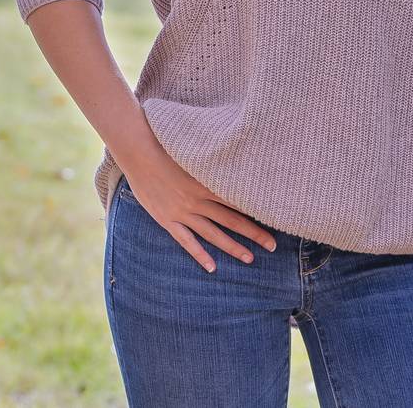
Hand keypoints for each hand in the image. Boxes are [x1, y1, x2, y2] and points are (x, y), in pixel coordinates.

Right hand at [122, 157, 278, 272]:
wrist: (138, 152)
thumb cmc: (165, 145)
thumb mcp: (193, 150)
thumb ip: (211, 158)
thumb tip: (232, 155)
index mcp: (207, 182)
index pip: (238, 200)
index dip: (256, 211)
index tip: (274, 218)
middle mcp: (198, 200)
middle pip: (232, 220)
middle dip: (254, 234)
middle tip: (272, 246)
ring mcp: (183, 212)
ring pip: (213, 234)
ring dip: (232, 247)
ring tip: (250, 258)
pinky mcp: (167, 220)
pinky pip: (186, 241)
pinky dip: (199, 255)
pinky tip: (212, 267)